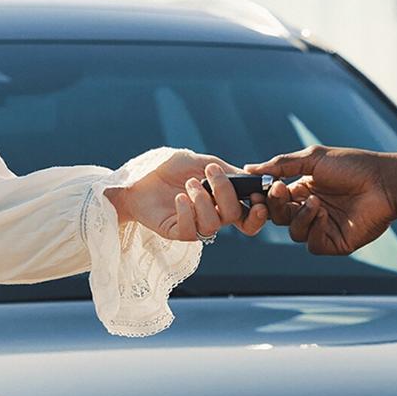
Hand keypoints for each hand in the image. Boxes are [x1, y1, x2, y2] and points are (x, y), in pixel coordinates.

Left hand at [107, 152, 270, 241]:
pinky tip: (179, 197)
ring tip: (188, 183)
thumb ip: (227, 172)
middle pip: (235, 216)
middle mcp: (212, 215)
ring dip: (203, 200)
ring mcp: (194, 226)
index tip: (258, 197)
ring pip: (213, 224)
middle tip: (211, 172)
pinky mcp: (176, 233)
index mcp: (222, 200)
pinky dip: (187, 211)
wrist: (137, 177)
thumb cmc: (169, 168)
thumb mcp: (201, 162)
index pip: (249, 215)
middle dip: (226, 192)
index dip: (259, 212)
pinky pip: (190, 230)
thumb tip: (253, 179)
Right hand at [244, 146, 396, 255]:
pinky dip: (314, 230)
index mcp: (304, 189)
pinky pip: (312, 244)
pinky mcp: (335, 242)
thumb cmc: (352, 166)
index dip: (266, 196)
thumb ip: (280, 165)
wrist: (384, 182)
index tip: (259, 190)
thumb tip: (249, 168)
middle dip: (275, 206)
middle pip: (279, 217)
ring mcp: (323, 227)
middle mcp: (311, 209)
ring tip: (316, 202)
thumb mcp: (313, 159)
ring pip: (294, 232)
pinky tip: (324, 215)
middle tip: (278, 192)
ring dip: (300, 216)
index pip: (275, 199)